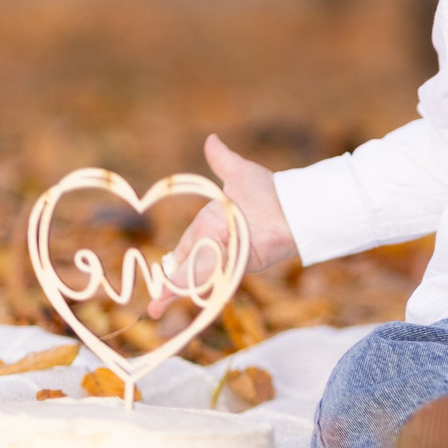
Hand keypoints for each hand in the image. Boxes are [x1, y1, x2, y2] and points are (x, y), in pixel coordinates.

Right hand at [152, 134, 297, 314]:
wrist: (294, 203)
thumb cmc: (270, 190)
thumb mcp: (239, 173)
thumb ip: (221, 161)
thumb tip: (212, 140)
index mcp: (210, 226)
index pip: (185, 249)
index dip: (172, 268)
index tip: (159, 286)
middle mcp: (217, 245)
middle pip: (188, 267)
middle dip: (171, 287)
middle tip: (154, 308)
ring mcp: (229, 257)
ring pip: (197, 273)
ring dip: (179, 289)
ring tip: (158, 307)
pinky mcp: (241, 265)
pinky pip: (216, 274)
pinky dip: (199, 284)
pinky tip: (181, 296)